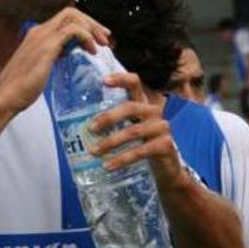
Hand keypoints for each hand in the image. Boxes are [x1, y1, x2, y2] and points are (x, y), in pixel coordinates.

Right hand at [0, 7, 109, 113]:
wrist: (6, 98)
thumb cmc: (20, 90)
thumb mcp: (39, 68)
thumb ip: (51, 57)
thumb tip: (65, 56)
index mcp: (36, 35)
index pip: (63, 19)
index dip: (83, 25)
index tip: (96, 40)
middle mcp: (38, 31)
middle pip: (71, 13)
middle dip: (92, 23)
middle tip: (105, 39)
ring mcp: (41, 36)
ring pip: (73, 16)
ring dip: (92, 28)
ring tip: (102, 44)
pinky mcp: (47, 46)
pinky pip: (72, 30)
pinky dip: (86, 36)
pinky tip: (91, 50)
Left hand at [88, 73, 184, 189]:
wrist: (167, 169)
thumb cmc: (142, 145)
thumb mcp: (130, 130)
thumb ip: (114, 124)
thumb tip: (82, 126)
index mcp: (143, 104)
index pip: (135, 84)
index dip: (121, 79)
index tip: (103, 80)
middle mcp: (154, 112)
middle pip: (130, 107)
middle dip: (108, 117)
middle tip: (91, 129)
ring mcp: (162, 128)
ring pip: (132, 131)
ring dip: (110, 142)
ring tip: (94, 152)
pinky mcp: (165, 145)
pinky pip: (140, 151)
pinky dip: (121, 159)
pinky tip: (108, 165)